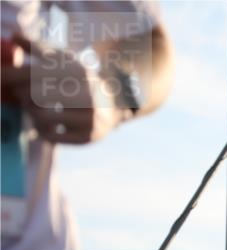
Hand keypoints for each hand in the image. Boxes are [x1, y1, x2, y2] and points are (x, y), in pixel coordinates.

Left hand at [3, 41, 125, 143]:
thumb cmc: (81, 80)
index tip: (0, 77)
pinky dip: (40, 130)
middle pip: (36, 96)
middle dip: (22, 94)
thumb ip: (39, 49)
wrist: (116, 105)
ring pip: (42, 117)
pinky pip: (51, 136)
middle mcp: (87, 94)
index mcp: (79, 72)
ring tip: (34, 108)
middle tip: (21, 93)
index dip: (11, 75)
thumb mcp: (66, 61)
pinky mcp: (87, 137)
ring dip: (31, 113)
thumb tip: (14, 36)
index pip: (36, 73)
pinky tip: (42, 124)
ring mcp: (89, 118)